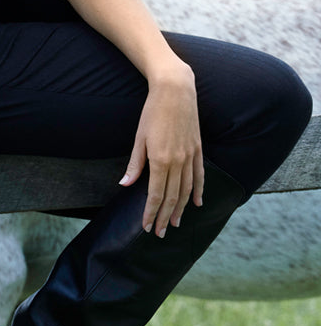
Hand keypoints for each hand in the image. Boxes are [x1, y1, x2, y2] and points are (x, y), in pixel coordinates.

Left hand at [119, 62, 203, 237]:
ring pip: (187, 190)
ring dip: (181, 209)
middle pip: (173, 197)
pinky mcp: (198, 150)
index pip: (156, 194)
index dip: (151, 212)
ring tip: (175, 223)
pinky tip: (196, 204)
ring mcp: (190, 157)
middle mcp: (178, 162)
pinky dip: (198, 192)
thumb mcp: (139, 138)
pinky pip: (199, 176)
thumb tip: (125, 184)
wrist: (175, 92)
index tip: (147, 226)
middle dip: (165, 217)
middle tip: (160, 233)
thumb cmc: (152, 112)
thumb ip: (135, 164)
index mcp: (160, 160)